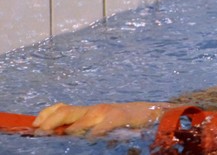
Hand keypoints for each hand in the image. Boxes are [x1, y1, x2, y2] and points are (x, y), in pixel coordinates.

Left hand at [33, 101, 169, 135]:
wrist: (151, 115)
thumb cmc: (124, 124)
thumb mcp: (100, 123)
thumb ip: (83, 125)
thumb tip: (59, 134)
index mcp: (87, 111)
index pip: (61, 108)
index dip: (45, 115)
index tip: (34, 125)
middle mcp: (93, 109)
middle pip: (65, 111)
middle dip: (50, 121)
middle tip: (39, 132)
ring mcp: (105, 113)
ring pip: (81, 118)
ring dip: (68, 128)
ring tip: (61, 135)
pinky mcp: (117, 118)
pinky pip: (102, 126)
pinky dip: (92, 132)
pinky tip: (88, 138)